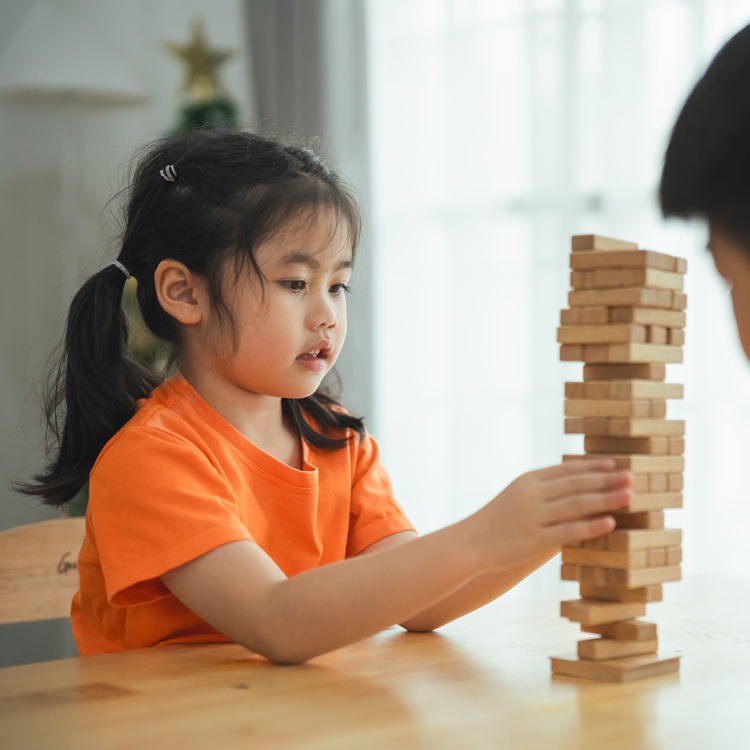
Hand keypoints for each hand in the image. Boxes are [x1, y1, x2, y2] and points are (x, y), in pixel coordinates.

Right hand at [463, 460, 630, 572]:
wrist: (472, 542)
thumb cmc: (498, 520)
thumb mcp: (517, 494)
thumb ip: (543, 489)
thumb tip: (575, 484)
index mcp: (529, 480)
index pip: (567, 470)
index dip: (592, 467)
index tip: (614, 465)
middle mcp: (533, 494)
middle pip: (576, 484)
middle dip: (606, 480)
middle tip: (632, 477)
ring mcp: (534, 516)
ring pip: (577, 504)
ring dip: (606, 498)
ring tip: (630, 495)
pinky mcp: (535, 539)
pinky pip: (569, 530)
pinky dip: (591, 526)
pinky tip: (610, 522)